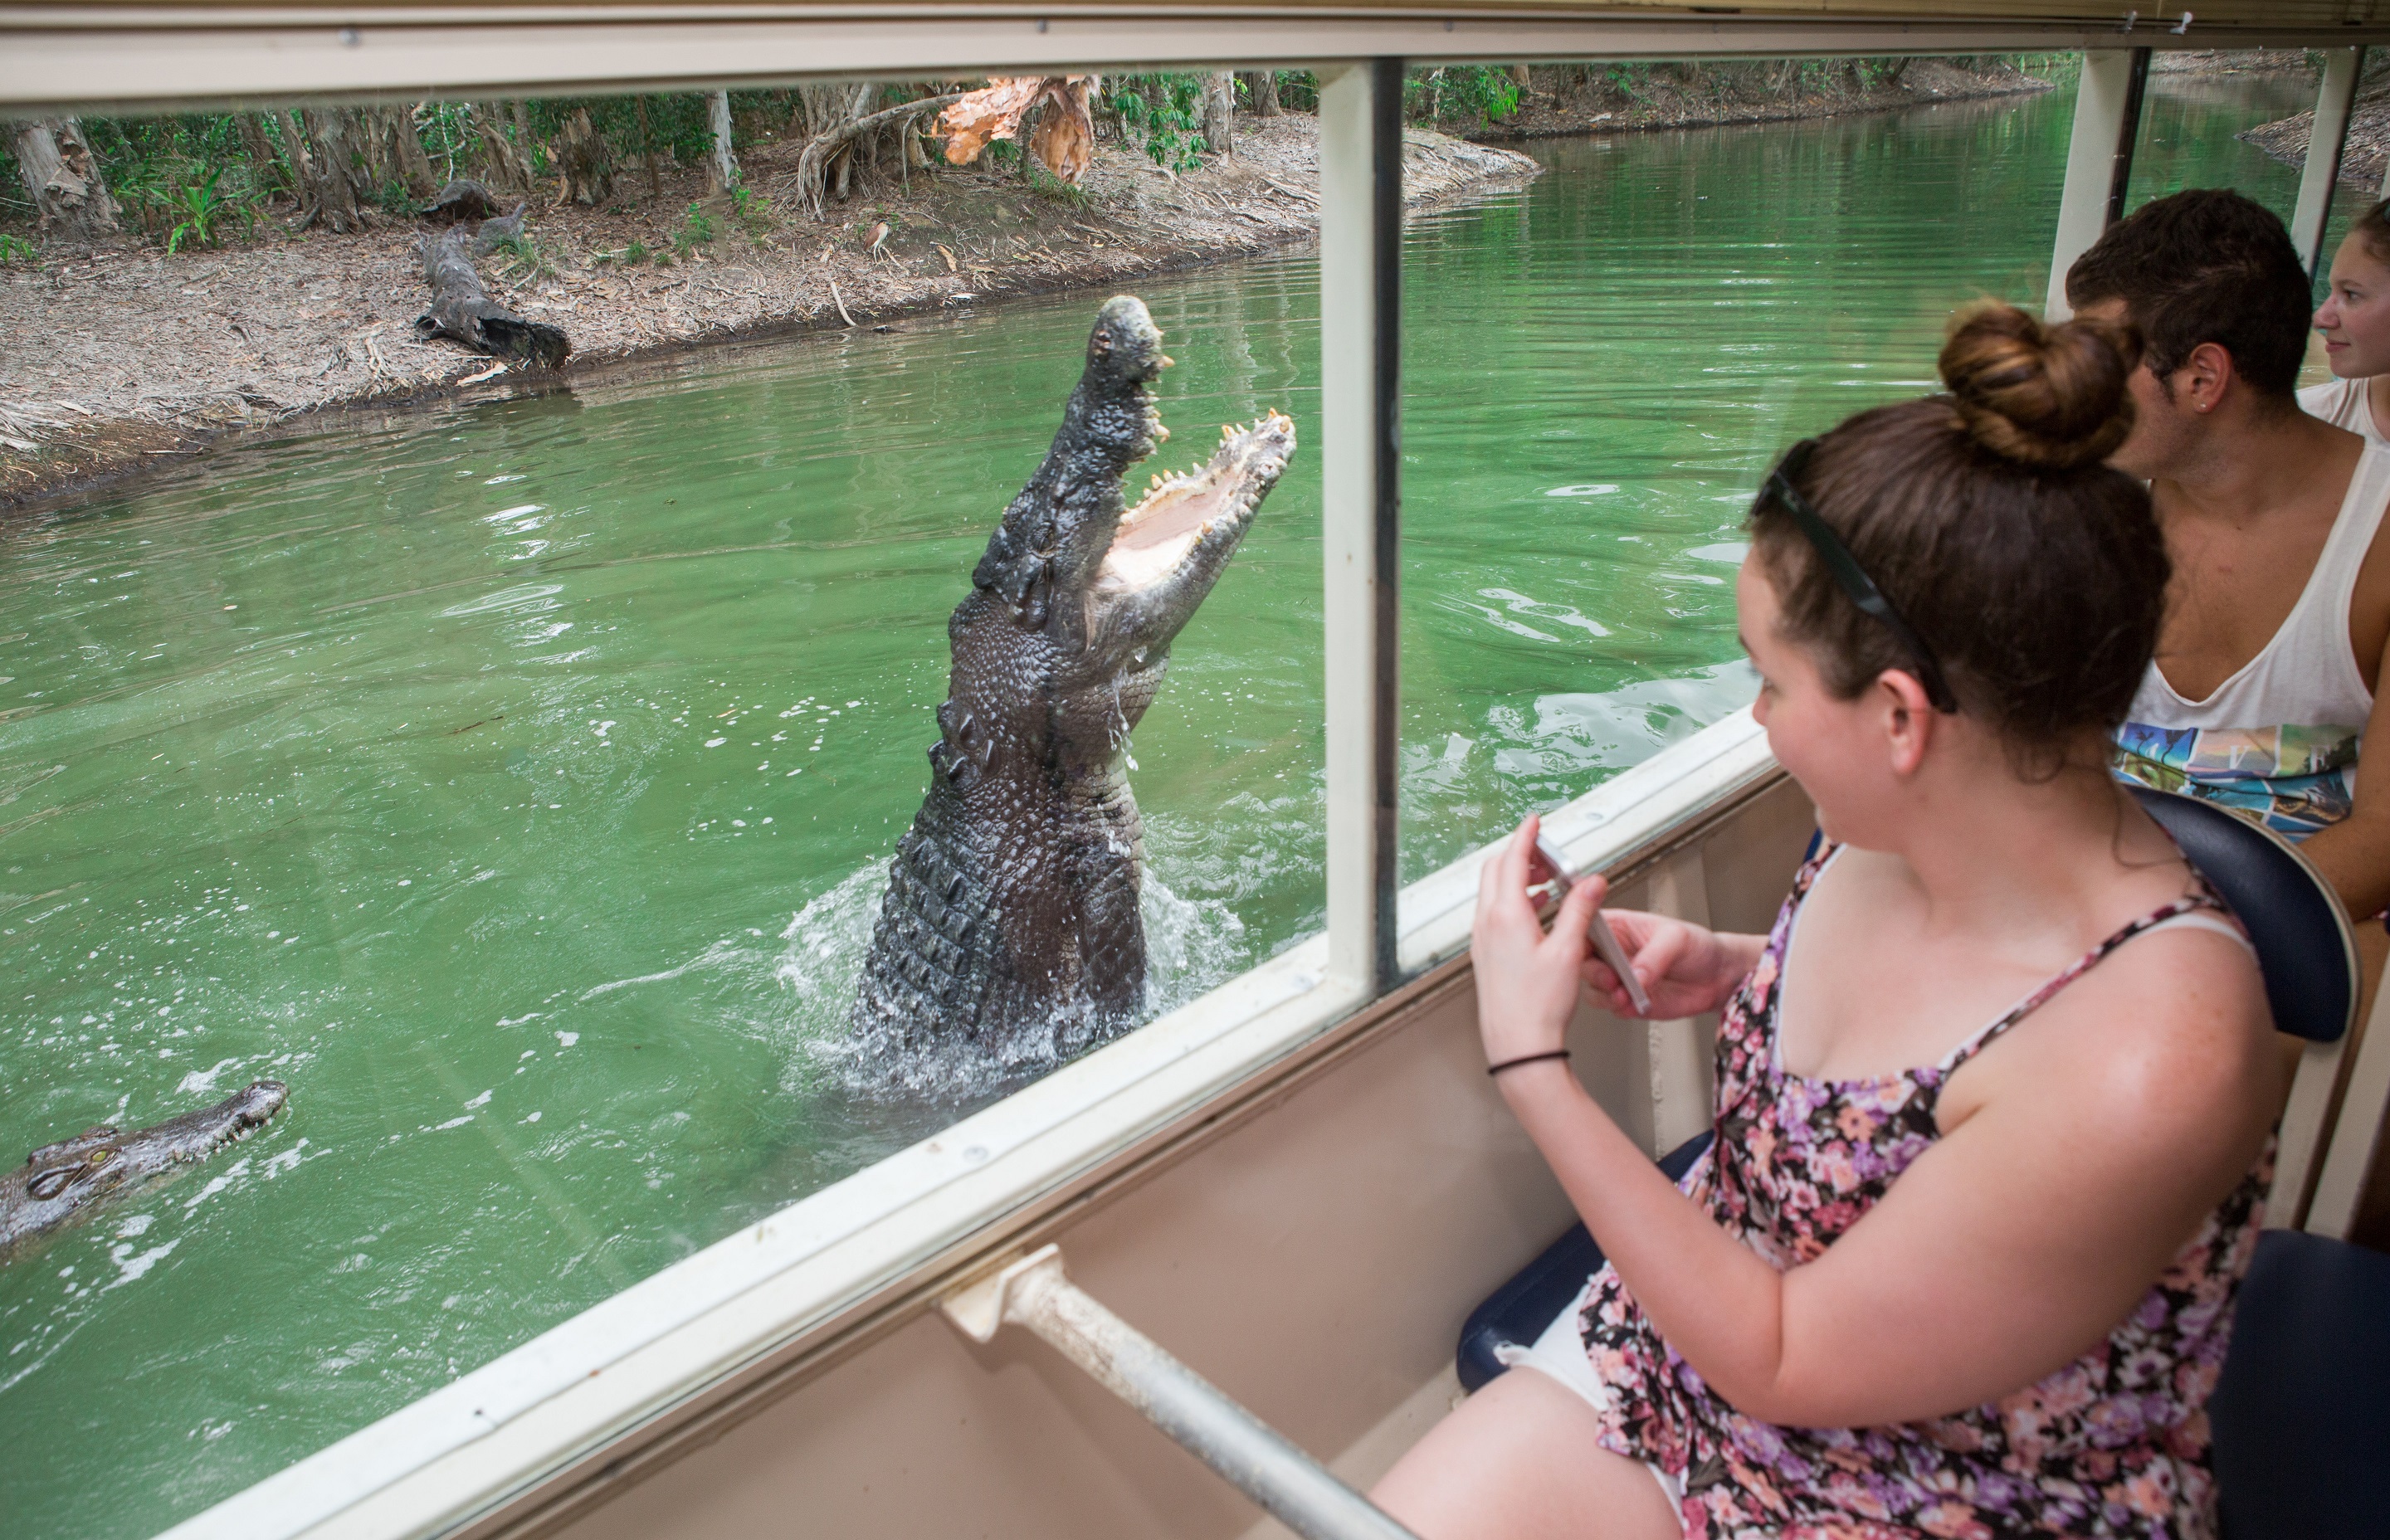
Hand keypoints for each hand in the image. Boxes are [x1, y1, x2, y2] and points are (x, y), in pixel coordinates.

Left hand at [1473, 816, 1607, 1066]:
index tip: (1534, 821)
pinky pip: (1494, 913)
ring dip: (1517, 878)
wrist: (1517, 1044)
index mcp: (1506, 915)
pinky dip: (1513, 900)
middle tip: (1547, 853)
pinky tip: (1537, 910)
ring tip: (1547, 881)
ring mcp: (1482, 939)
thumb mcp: (1569, 951)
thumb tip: (1592, 882)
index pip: (1511, 860)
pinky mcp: (1485, 953)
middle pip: (1496, 871)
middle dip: (1520, 855)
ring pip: (1493, 892)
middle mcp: (1487, 923)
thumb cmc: (1539, 1005)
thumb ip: (1580, 910)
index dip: (1525, 836)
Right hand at [1579, 907, 1744, 1019]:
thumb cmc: (1697, 946)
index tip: (1584, 948)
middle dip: (1594, 972)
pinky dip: (1620, 1009)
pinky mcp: (1629, 1002)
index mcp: (1618, 927)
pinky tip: (1633, 1005)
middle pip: (1584, 962)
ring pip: (1594, 989)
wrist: (1719, 977)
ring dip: (1606, 994)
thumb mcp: (1677, 938)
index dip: (1578, 936)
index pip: (1586, 927)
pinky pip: (1614, 1008)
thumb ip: (1655, 955)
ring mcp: (1620, 979)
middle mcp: (1614, 954)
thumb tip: (1635, 974)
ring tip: (1624, 995)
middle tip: (1611, 978)